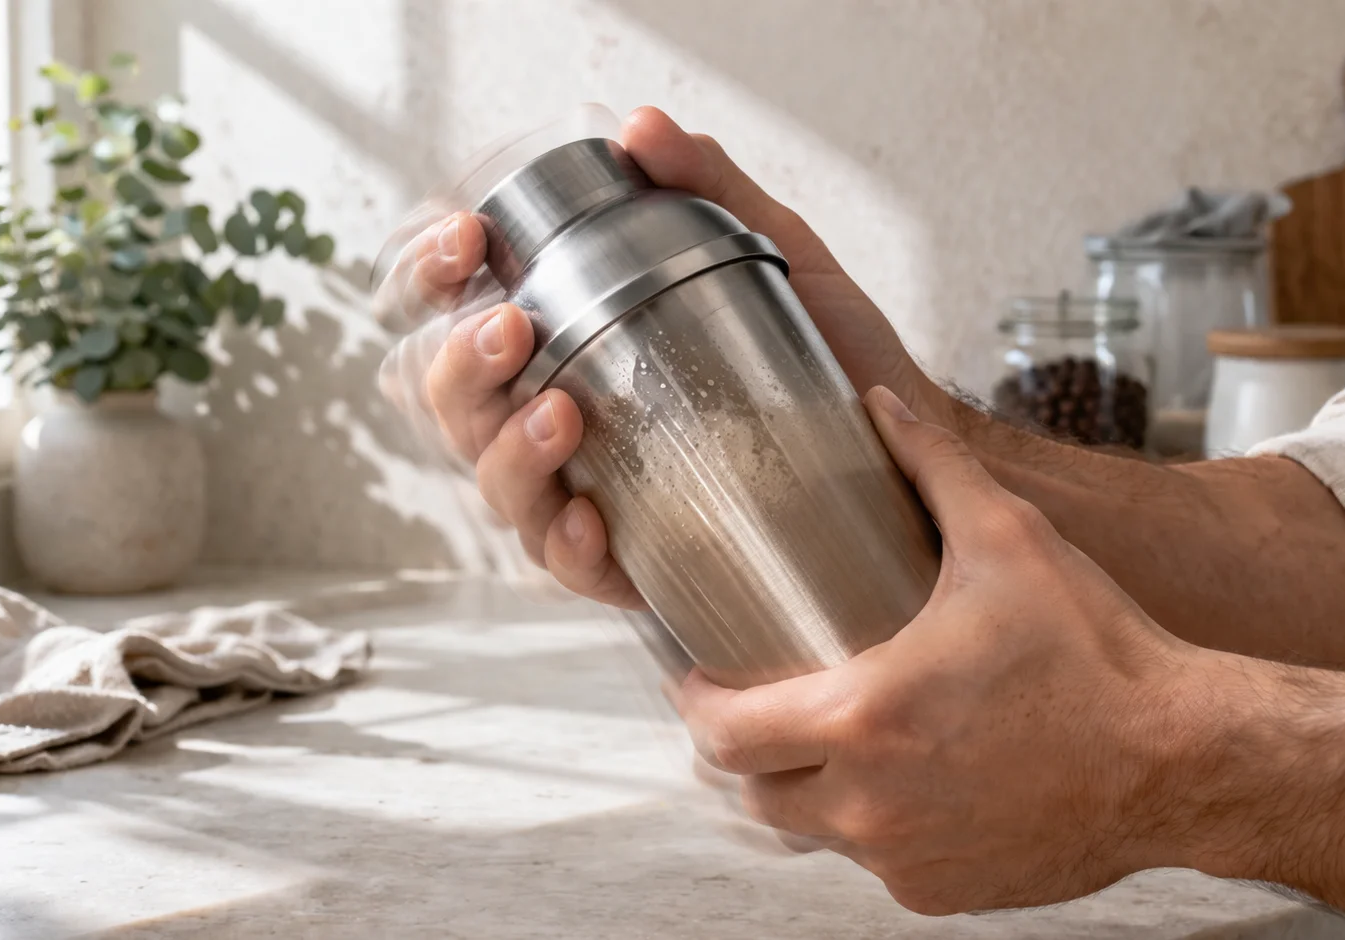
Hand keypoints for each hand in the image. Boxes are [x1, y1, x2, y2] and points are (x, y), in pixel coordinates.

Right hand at [395, 106, 959, 607]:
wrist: (908, 450)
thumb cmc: (828, 360)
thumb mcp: (780, 256)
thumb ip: (712, 186)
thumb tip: (643, 129)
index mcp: (574, 345)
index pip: (467, 308)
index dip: (436, 274)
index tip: (465, 239)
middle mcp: (562, 421)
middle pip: (459, 403)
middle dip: (460, 365)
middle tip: (508, 328)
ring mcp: (589, 494)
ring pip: (498, 484)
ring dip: (510, 448)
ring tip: (559, 413)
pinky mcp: (632, 561)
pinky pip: (568, 564)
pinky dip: (567, 541)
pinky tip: (592, 518)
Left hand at [672, 385, 1207, 913]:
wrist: (1185, 758)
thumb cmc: (1098, 653)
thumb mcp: (1009, 540)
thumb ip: (931, 465)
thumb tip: (880, 404)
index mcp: (866, 719)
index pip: (725, 736)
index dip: (696, 707)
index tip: (698, 680)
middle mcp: (871, 805)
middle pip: (754, 795)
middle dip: (748, 752)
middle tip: (765, 705)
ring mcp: (906, 860)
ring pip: (814, 833)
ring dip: (810, 789)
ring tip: (840, 737)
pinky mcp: (946, 894)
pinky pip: (879, 863)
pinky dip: (878, 826)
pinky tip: (912, 781)